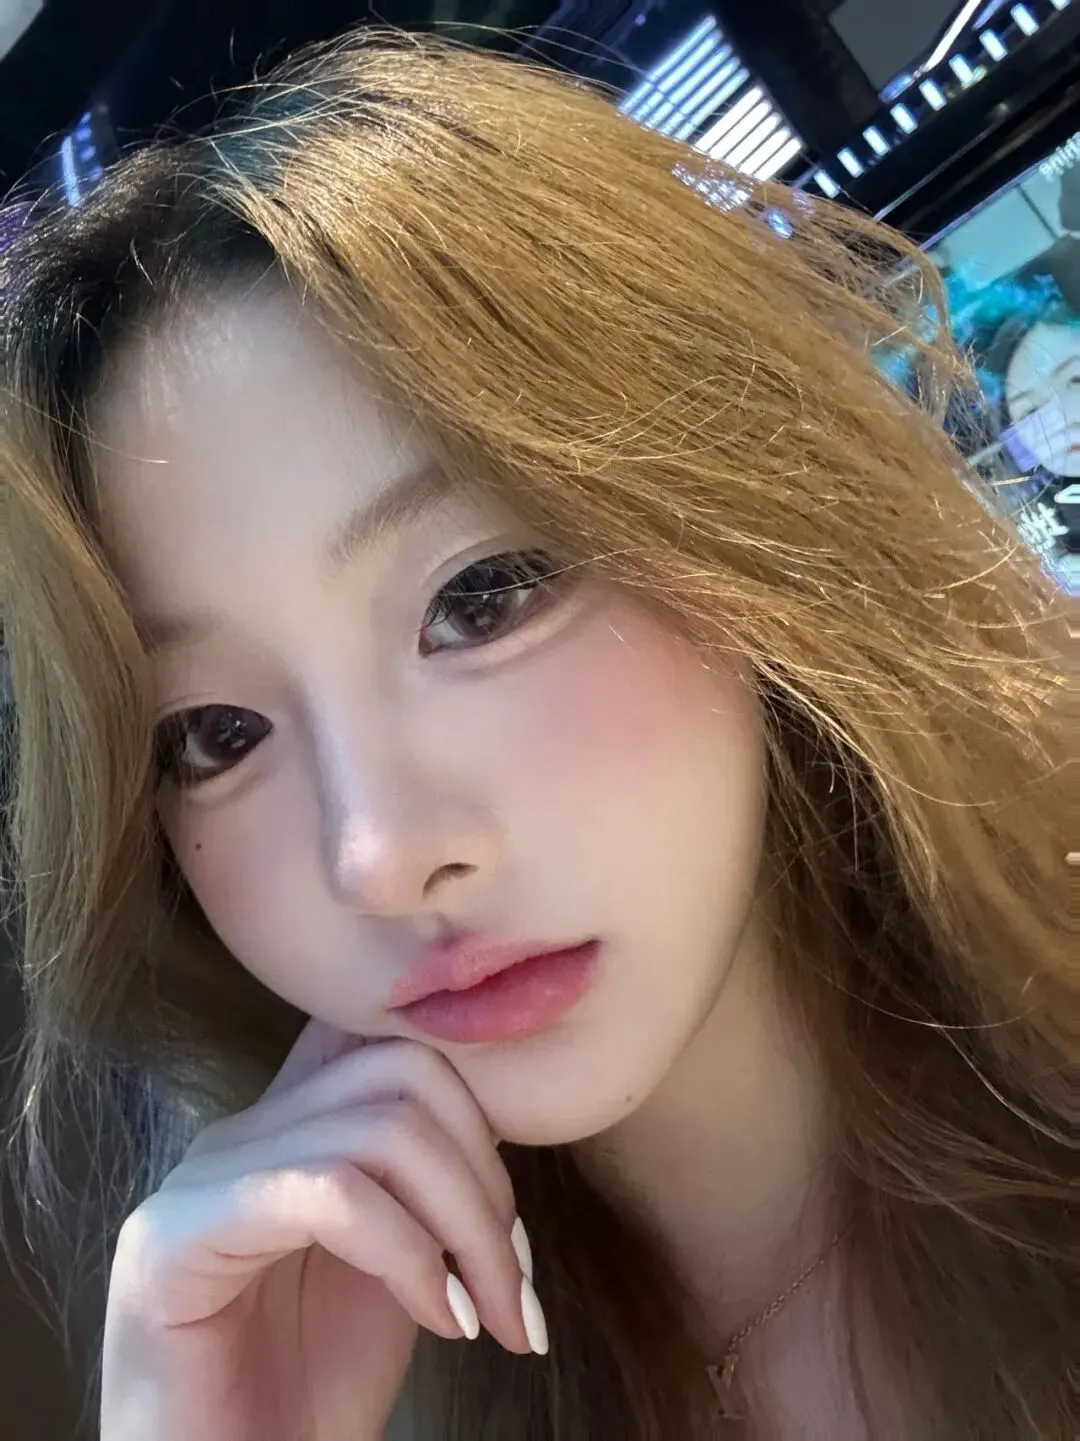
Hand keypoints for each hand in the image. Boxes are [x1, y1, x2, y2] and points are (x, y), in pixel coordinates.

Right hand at [99, 1021, 541, 1440]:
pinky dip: (410, 1255)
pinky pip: (330, 1195)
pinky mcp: (176, 1240)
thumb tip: (511, 1116)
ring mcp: (201, 1178)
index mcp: (286, 1126)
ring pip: (381, 1129)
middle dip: (488, 1178)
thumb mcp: (399, 1261)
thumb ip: (428, 1180)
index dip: (474, 1102)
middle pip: (402, 1070)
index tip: (514, 1220)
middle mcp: (240, 1132)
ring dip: (469, 1229)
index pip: (385, 1037)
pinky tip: (443, 1320)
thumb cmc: (313, 1390)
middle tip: (516, 1287)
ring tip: (491, 1316)